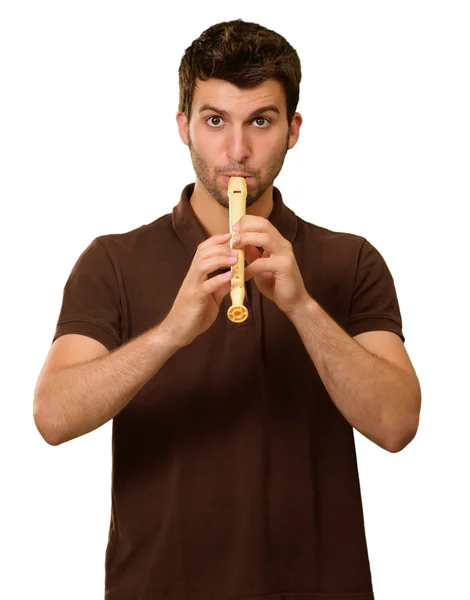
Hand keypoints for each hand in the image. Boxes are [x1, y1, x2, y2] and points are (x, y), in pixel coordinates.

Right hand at [162, 233, 236, 347]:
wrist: (177, 332)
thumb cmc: (193, 315)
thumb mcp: (210, 299)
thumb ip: (220, 287)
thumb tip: (233, 278)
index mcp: (196, 275)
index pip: (203, 250)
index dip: (215, 241)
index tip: (230, 235)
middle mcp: (192, 277)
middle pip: (203, 253)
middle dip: (221, 247)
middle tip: (237, 247)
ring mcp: (192, 287)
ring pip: (203, 265)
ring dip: (220, 260)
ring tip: (235, 259)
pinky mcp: (194, 300)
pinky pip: (206, 286)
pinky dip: (218, 280)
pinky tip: (230, 277)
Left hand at [232, 215, 309, 316]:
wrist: (294, 301)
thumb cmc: (276, 284)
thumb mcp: (260, 265)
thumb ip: (252, 254)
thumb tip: (239, 243)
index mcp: (277, 242)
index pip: (262, 222)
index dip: (247, 222)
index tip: (233, 229)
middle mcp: (283, 245)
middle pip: (264, 225)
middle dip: (246, 227)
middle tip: (233, 236)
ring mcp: (285, 255)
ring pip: (265, 238)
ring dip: (247, 240)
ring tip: (236, 247)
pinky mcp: (284, 267)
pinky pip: (262, 263)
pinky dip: (249, 268)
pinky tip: (243, 275)